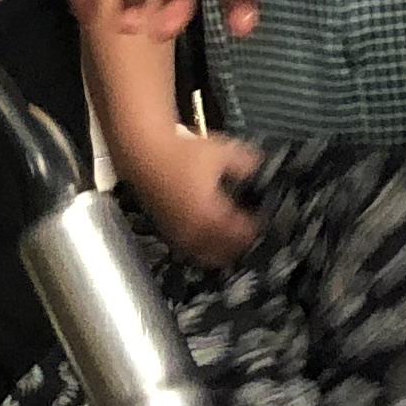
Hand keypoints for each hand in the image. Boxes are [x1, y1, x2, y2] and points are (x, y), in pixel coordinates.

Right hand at [120, 125, 263, 267]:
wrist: (141, 150)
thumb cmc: (179, 151)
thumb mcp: (221, 152)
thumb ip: (245, 163)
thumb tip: (258, 166)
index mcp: (210, 217)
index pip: (240, 236)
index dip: (256, 230)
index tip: (264, 222)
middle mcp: (192, 232)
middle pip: (222, 254)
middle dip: (237, 247)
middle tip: (249, 235)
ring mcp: (175, 233)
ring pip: (202, 254)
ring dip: (217, 249)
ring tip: (228, 238)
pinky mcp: (163, 228)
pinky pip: (186, 247)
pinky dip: (199, 245)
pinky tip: (204, 230)